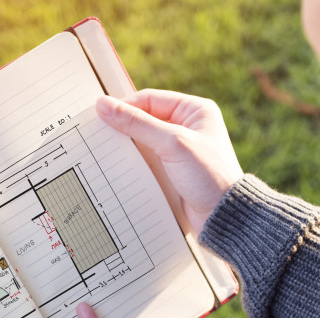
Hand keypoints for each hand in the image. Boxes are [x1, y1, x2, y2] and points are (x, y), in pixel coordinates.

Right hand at [96, 89, 243, 234]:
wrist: (222, 216)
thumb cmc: (208, 175)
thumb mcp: (172, 143)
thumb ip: (137, 123)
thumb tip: (104, 105)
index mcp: (194, 110)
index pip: (150, 99)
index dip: (124, 106)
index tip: (99, 115)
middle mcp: (187, 127)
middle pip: (144, 119)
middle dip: (123, 128)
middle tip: (98, 134)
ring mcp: (179, 150)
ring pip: (143, 141)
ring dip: (126, 147)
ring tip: (104, 152)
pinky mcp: (172, 170)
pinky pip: (146, 160)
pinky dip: (133, 163)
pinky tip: (118, 168)